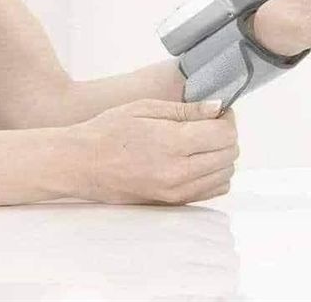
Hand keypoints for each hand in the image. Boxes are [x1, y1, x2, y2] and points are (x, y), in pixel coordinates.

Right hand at [67, 99, 237, 204]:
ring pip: (226, 174)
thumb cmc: (108, 130)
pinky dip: (213, 175)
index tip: (216, 112)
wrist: (80, 163)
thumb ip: (187, 110)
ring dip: (221, 156)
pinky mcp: (172, 203)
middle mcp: (179, 172)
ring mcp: (176, 192)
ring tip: (201, 142)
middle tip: (209, 124)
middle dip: (226, 135)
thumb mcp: (146, 108)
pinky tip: (195, 161)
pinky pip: (212, 191)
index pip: (225, 134)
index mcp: (173, 144)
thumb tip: (217, 107)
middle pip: (230, 155)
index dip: (226, 119)